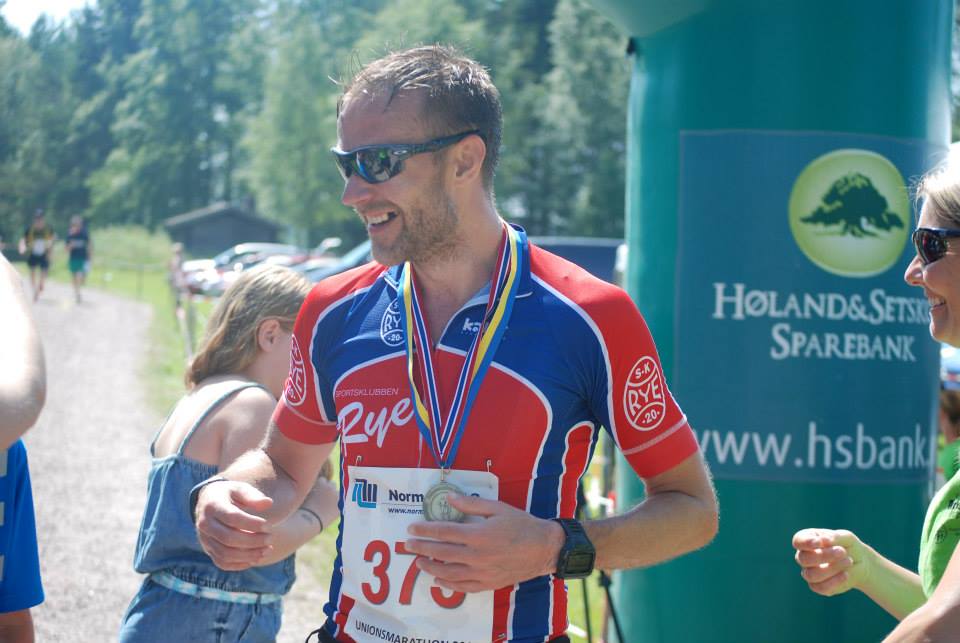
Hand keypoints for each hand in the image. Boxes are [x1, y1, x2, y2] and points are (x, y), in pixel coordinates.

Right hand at [195, 480, 274, 570]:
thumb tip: (268, 503)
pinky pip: (222, 562)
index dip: (251, 524)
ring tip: (267, 550)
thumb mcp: (240, 488)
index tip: (268, 525)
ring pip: (225, 553)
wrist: (209, 502)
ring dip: (249, 555)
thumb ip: (253, 496)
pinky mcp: (208, 549)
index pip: (232, 518)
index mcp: (212, 505)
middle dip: (253, 541)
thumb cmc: (230, 494)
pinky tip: (255, 559)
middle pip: (228, 538)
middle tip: (270, 538)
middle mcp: (205, 524)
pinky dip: (239, 564)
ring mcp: (205, 539)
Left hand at [403, 493, 563, 592]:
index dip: (425, 530)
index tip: (412, 529)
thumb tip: (449, 498)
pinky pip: (463, 587)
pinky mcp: (488, 583)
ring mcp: (482, 572)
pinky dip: (448, 585)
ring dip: (430, 567)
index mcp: (479, 534)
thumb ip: (471, 504)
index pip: (444, 532)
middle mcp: (477, 555)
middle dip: (421, 548)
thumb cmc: (521, 524)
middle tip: (407, 545)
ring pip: (449, 572)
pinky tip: (438, 580)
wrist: (543, 548)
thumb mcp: (498, 508)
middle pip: (442, 553)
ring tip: (418, 562)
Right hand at [792, 528, 870, 595]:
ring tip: (848, 561)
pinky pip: (820, 587)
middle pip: (804, 559)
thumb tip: (824, 541)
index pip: (798, 541)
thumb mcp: (846, 537)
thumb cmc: (849, 546)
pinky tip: (846, 574)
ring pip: (811, 575)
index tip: (821, 542)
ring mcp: (810, 572)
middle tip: (842, 552)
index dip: (807, 542)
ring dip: (831, 568)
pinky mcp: (818, 586)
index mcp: (807, 540)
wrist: (861, 564)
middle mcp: (804, 556)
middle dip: (824, 555)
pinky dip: (834, 581)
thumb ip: (835, 537)